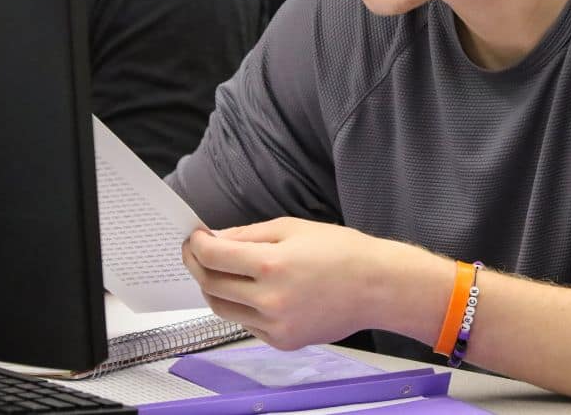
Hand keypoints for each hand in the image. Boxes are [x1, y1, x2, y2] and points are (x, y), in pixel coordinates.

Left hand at [182, 217, 416, 349]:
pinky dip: (242, 306)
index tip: (193, 237)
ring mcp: (275, 326)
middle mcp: (270, 300)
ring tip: (221, 271)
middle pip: (211, 285)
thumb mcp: (292, 228)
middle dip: (198, 265)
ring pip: (223, 309)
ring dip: (214, 288)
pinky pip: (247, 324)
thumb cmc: (342, 252)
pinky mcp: (282, 342)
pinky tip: (253, 291)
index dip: (196, 245)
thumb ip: (248, 235)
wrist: (377, 287)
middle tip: (197, 252)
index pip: (213, 256)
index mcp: (272, 265)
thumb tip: (215, 239)